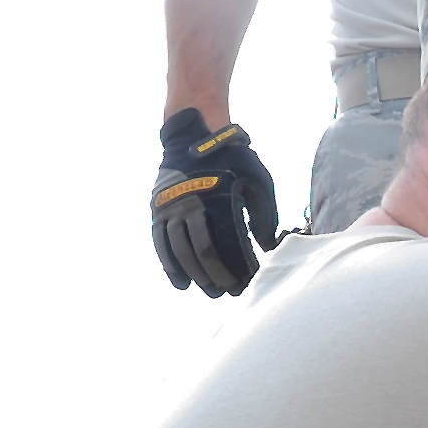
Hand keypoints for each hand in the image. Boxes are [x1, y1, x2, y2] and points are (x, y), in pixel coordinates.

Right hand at [151, 107, 279, 294]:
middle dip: (220, 276)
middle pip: (205, 251)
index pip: (231, 242)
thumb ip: (265, 214)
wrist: (194, 135)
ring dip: (197, 275)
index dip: (240, 265)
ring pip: (182, 250)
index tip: (250, 281)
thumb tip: (268, 247)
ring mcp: (172, 206)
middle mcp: (194, 203)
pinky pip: (161, 243)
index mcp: (221, 197)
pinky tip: (181, 283)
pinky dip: (170, 265)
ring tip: (211, 292)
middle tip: (232, 293)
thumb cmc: (234, 160)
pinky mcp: (158, 208)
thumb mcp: (258, 180)